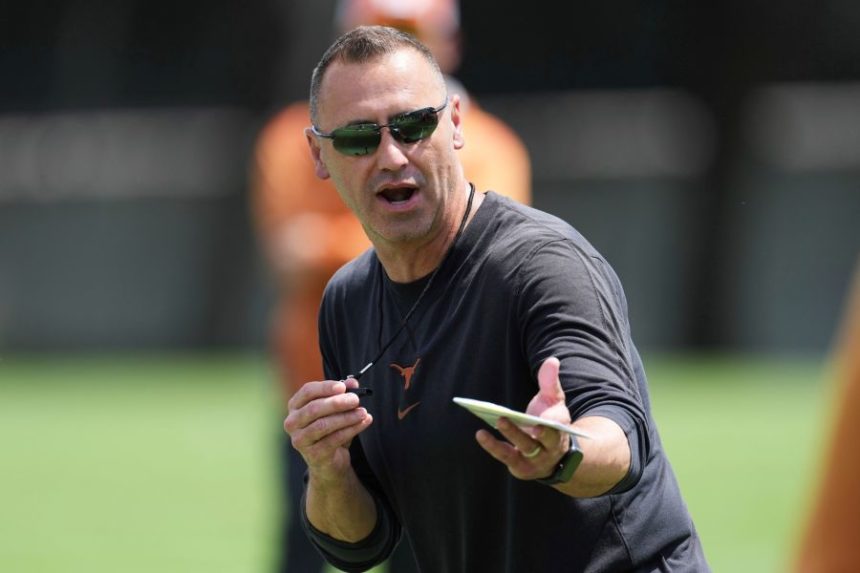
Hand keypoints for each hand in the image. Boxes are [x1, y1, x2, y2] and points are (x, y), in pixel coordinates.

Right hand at [284, 378, 372, 482]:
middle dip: (337, 403)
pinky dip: (351, 430)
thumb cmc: (329, 430)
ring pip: (323, 425)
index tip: (343, 387)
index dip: (325, 387)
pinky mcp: (313, 454)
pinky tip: (364, 423)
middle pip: (314, 408)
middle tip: (356, 400)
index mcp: (295, 406)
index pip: (307, 391)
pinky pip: (333, 440)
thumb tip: (352, 382)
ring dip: (346, 417)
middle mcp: (292, 423)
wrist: (328, 461)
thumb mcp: (335, 410)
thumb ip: (342, 394)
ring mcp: (300, 440)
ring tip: (363, 412)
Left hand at [475, 356, 571, 479]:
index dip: (550, 422)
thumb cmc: (550, 420)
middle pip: (541, 440)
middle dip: (523, 431)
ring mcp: (537, 460)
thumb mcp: (553, 400)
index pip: (557, 425)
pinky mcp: (521, 468)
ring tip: (496, 420)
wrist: (554, 455)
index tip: (540, 420)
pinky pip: (507, 456)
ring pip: (523, 448)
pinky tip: (481, 434)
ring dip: (510, 436)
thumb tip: (552, 360)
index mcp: (560, 429)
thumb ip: (550, 382)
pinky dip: (493, 446)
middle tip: (505, 418)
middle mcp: (551, 447)